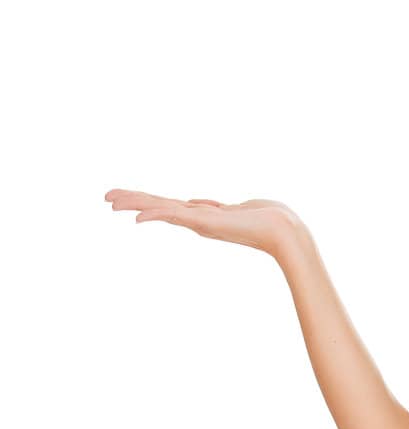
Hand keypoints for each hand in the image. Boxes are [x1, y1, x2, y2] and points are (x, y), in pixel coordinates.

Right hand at [103, 189, 312, 261]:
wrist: (282, 231)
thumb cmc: (267, 219)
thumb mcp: (238, 208)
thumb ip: (218, 207)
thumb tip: (202, 204)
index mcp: (201, 216)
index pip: (166, 205)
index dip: (145, 200)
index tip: (124, 198)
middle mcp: (196, 220)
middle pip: (157, 206)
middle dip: (131, 200)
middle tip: (105, 197)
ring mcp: (199, 222)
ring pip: (160, 209)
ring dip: (135, 204)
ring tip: (111, 201)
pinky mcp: (205, 223)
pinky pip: (174, 216)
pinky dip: (156, 216)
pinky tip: (138, 218)